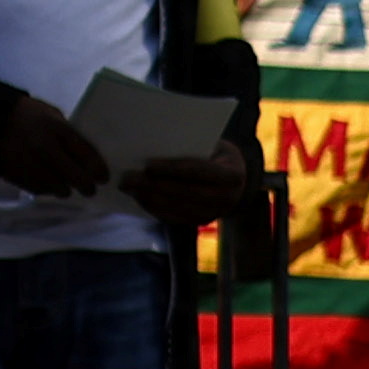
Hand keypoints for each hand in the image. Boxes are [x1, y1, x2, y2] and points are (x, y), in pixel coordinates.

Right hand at [0, 90, 113, 203]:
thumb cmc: (27, 115)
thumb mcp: (52, 115)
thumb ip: (69, 134)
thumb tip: (85, 155)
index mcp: (58, 130)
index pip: (86, 155)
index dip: (98, 170)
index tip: (103, 178)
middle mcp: (46, 150)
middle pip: (76, 178)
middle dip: (87, 187)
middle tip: (90, 189)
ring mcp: (32, 166)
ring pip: (59, 189)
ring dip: (66, 189)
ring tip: (67, 186)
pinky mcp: (19, 177)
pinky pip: (41, 190)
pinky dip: (48, 188)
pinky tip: (48, 182)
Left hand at [122, 154, 260, 240]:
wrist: (240, 182)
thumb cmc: (220, 156)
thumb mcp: (216, 146)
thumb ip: (195, 148)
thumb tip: (157, 145)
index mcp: (231, 175)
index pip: (198, 172)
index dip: (173, 169)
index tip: (148, 165)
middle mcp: (225, 198)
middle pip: (184, 193)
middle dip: (153, 185)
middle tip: (128, 178)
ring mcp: (213, 213)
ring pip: (177, 207)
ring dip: (149, 198)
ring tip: (129, 188)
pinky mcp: (201, 222)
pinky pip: (174, 218)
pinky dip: (154, 208)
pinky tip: (139, 198)